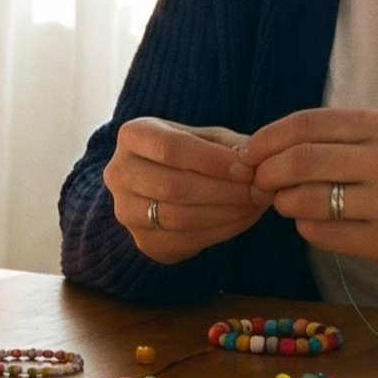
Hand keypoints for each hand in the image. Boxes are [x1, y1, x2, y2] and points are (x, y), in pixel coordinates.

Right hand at [101, 117, 263, 264]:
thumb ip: (228, 146)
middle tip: (259, 191)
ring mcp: (126, 211)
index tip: (247, 169)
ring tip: (255, 205)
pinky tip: (243, 220)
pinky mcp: (143, 242)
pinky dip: (220, 232)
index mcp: (132, 135)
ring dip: (225, 214)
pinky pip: (184, 242)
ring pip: (179, 218)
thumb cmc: (190, 154)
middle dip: (223, 191)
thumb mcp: (206, 138)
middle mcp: (118, 173)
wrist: (162, 185)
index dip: (212, 161)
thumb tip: (251, 162)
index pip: (171, 148)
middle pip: (173, 186)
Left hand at [240, 108, 377, 274]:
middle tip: (258, 181)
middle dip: (267, 172)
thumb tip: (262, 146)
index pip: (307, 125)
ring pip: (306, 201)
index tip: (248, 152)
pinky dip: (305, 227)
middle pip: (300, 162)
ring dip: (283, 202)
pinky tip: (312, 222)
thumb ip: (331, 136)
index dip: (267, 138)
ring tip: (285, 202)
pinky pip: (321, 234)